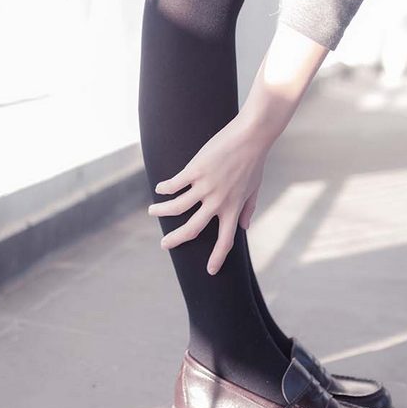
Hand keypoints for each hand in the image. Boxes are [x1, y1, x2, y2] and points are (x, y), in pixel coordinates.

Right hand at [147, 112, 271, 275]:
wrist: (251, 136)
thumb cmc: (254, 161)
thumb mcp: (254, 188)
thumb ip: (248, 209)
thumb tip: (245, 227)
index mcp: (233, 208)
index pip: (225, 241)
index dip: (217, 258)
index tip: (209, 271)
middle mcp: (218, 202)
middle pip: (192, 229)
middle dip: (175, 240)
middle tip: (164, 245)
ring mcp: (205, 186)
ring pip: (176, 207)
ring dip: (161, 211)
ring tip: (152, 211)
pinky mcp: (195, 170)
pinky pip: (174, 184)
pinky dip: (164, 188)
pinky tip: (159, 189)